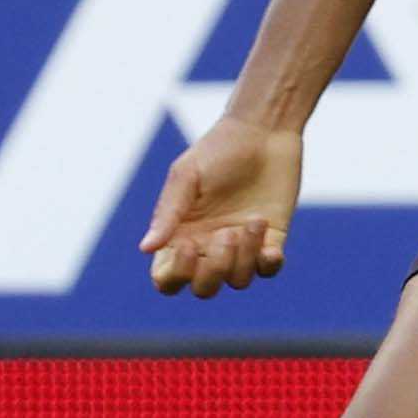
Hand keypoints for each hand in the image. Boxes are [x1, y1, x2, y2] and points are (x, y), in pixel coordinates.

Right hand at [143, 112, 301, 296]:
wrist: (264, 130)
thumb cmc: (218, 148)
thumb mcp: (187, 176)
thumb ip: (168, 213)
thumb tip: (146, 248)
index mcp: (181, 233)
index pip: (169, 277)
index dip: (175, 275)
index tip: (189, 246)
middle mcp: (209, 245)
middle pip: (204, 287)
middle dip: (214, 270)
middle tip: (226, 234)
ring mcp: (241, 245)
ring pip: (238, 280)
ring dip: (244, 257)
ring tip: (253, 221)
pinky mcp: (271, 239)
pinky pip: (268, 270)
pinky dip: (268, 263)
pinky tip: (270, 244)